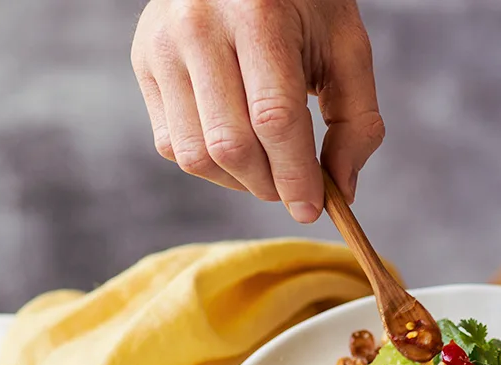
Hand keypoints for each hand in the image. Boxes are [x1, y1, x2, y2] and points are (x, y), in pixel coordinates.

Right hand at [131, 0, 384, 221]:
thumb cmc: (304, 3)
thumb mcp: (346, 47)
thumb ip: (355, 120)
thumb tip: (341, 190)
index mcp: (259, 14)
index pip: (274, 118)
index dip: (295, 175)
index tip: (313, 208)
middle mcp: (199, 26)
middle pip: (232, 144)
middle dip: (270, 185)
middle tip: (294, 189)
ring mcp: (163, 45)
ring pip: (196, 154)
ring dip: (238, 183)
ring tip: (268, 170)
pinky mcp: (144, 62)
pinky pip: (171, 144)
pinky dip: (210, 165)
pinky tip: (238, 149)